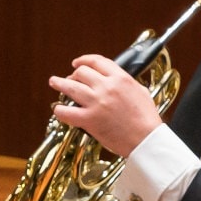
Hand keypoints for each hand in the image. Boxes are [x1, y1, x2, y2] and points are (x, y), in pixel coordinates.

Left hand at [48, 54, 165, 156]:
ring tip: (54, 82)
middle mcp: (107, 87)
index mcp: (120, 78)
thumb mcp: (141, 91)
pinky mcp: (90, 120)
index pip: (97, 61)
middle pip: (82, 72)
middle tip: (69, 78)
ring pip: (70, 87)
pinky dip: (60, 110)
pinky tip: (58, 109)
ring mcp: (97, 103)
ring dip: (59, 84)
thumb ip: (126, 83)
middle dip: (73, 74)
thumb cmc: (147, 119)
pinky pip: (67, 113)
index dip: (84, 60)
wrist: (146, 139)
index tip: (77, 63)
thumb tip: (118, 81)